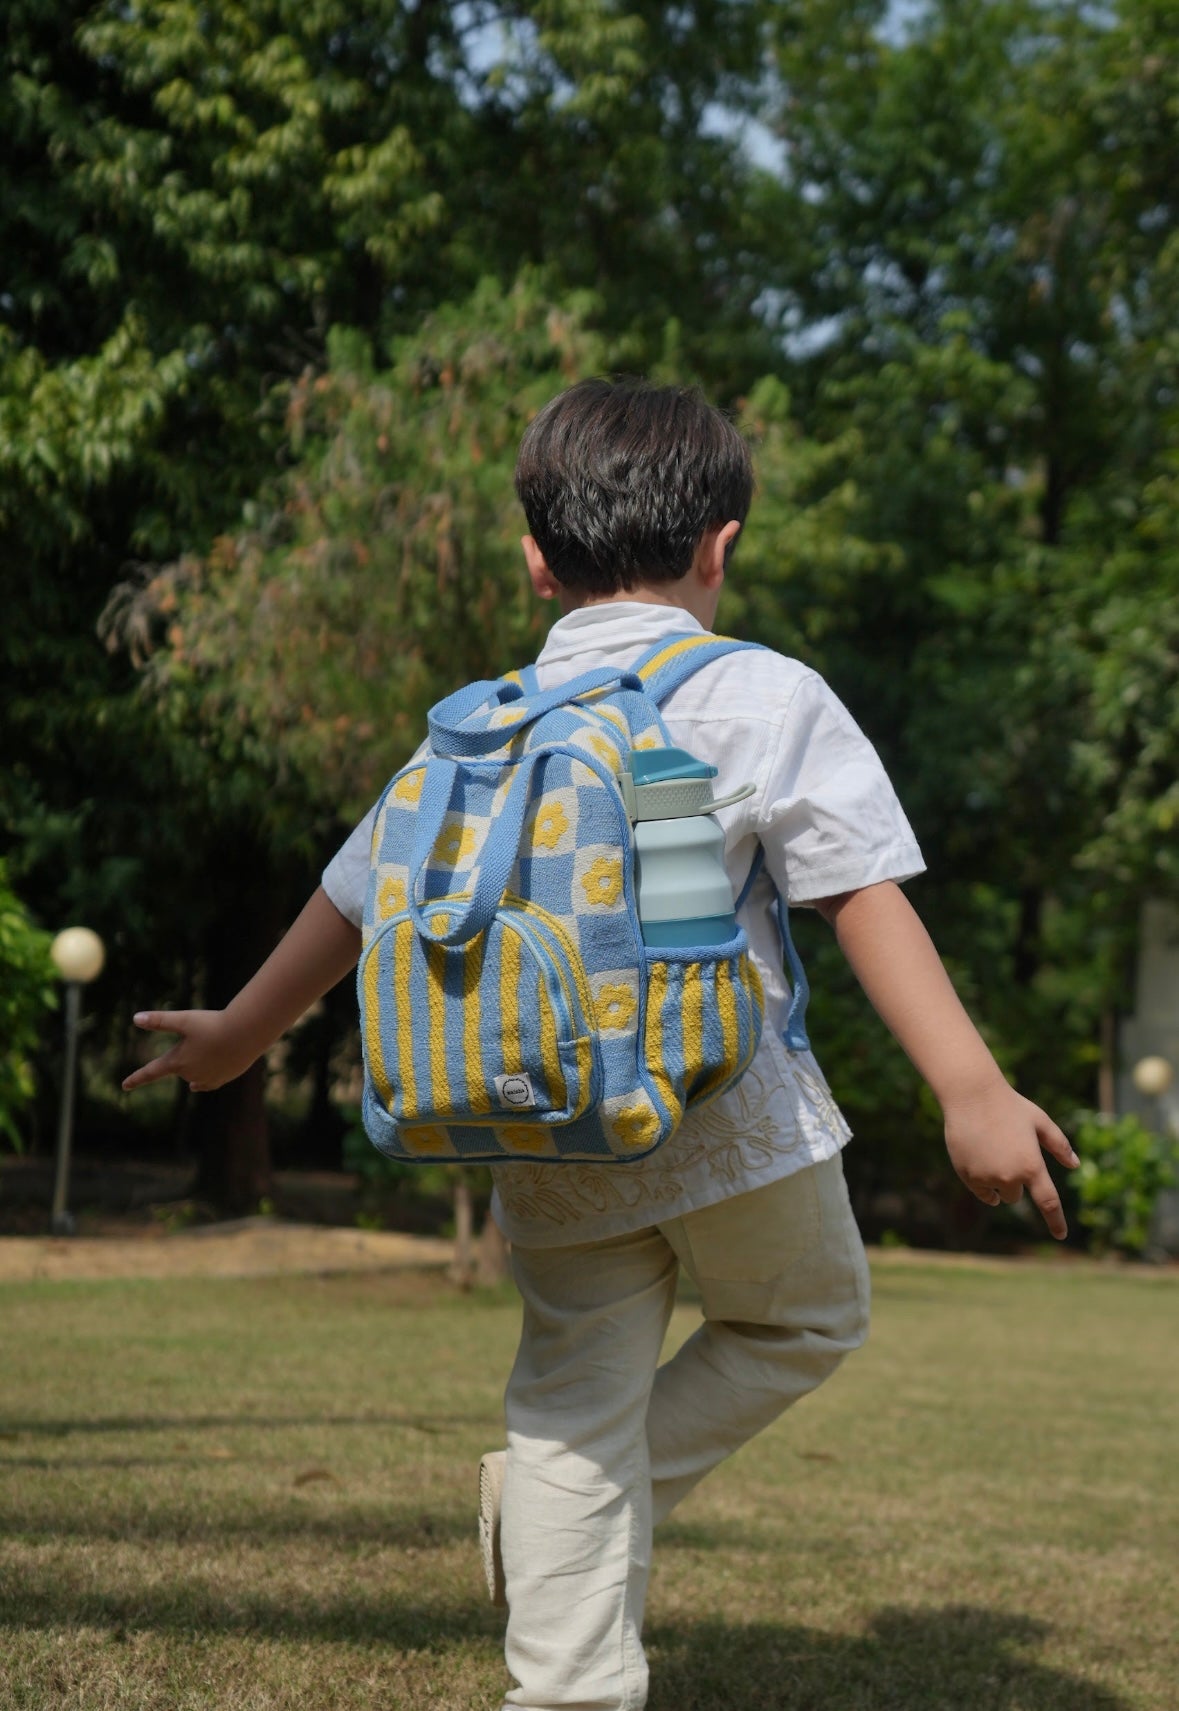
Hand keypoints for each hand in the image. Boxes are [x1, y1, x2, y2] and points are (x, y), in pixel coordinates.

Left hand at [122, 1010, 255, 1094]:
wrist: (246, 1033)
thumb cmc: (213, 1024)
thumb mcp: (184, 1019)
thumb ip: (160, 1020)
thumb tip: (135, 1018)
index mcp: (177, 1061)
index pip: (151, 1072)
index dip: (136, 1078)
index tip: (124, 1085)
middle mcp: (190, 1074)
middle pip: (178, 1066)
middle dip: (184, 1053)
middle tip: (202, 1034)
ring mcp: (208, 1078)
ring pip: (193, 1076)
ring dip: (194, 1066)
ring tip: (208, 1048)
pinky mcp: (224, 1078)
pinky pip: (208, 1083)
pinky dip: (203, 1082)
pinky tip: (197, 1085)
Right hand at [943, 1082, 1078, 1239]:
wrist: (971, 1095)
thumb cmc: (1010, 1105)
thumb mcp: (1040, 1121)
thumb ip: (1059, 1145)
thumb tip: (1075, 1164)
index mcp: (1032, 1166)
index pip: (1048, 1203)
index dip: (1056, 1221)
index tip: (1060, 1235)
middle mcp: (1009, 1177)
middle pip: (1016, 1196)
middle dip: (1015, 1181)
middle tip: (1006, 1151)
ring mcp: (986, 1177)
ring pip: (997, 1194)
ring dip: (998, 1181)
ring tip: (991, 1150)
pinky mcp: (967, 1175)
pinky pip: (980, 1191)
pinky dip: (983, 1183)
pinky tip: (980, 1161)